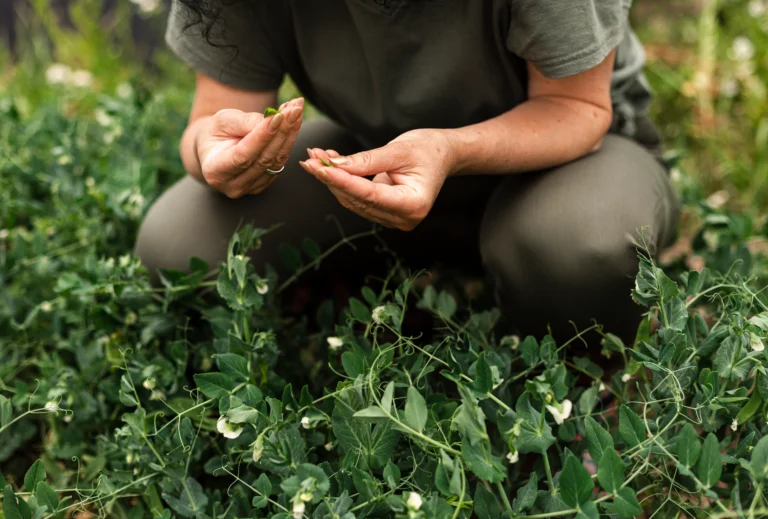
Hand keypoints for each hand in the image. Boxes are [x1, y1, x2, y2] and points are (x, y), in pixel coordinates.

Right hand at [196, 97, 303, 197]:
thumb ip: (245, 122)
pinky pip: (281, 162)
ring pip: (277, 161)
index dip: (263, 136)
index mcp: (216, 171)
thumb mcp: (223, 121)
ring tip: (296, 110)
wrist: (216, 147)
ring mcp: (251, 188)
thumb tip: (273, 120)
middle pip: (264, 159)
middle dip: (282, 131)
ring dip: (290, 134)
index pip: (243, 155)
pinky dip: (289, 140)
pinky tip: (293, 121)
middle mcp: (233, 186)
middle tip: (294, 108)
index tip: (278, 116)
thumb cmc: (216, 132)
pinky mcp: (264, 184)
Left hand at [299, 129, 455, 230]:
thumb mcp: (398, 150)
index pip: (370, 195)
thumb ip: (367, 160)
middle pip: (358, 200)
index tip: (320, 168)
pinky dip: (342, 181)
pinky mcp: (384, 213)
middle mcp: (403, 218)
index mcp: (413, 205)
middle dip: (332, 178)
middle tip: (311, 158)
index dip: (343, 181)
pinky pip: (357, 199)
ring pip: (353, 201)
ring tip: (316, 157)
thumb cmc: (427, 150)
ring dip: (332, 179)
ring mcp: (393, 219)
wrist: (442, 155)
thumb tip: (334, 165)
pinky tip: (329, 163)